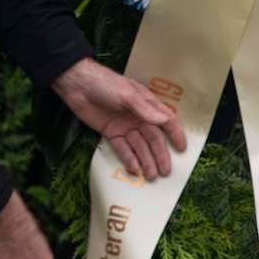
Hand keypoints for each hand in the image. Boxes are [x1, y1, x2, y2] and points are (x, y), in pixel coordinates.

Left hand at [51, 58, 186, 179]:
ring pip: (139, 146)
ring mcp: (124, 126)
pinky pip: (122, 148)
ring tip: (151, 176)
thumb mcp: (127, 94)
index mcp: (146, 104)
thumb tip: (164, 121)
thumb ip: (144, 109)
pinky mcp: (110, 133)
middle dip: (159, 155)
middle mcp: (138, 117)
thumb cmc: (105, 83)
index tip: (182, 148)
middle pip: (152, 138)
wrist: (77, 85)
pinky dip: (129, 158)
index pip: (165, 120)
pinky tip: (134, 169)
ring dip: (145, 160)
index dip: (175, 134)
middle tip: (165, 172)